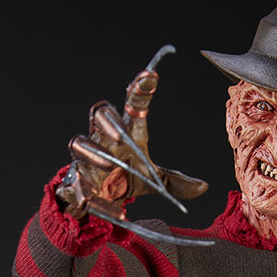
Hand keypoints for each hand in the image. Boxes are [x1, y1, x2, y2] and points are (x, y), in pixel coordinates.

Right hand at [56, 49, 206, 220]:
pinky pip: (73, 181)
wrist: (98, 201)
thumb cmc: (126, 179)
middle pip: (100, 113)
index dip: (141, 90)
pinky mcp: (73, 180)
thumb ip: (176, 183)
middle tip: (122, 134)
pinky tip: (89, 200)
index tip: (151, 75)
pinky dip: (83, 192)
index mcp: (127, 133)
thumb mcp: (153, 182)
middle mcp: (103, 139)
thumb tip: (203, 187)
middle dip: (108, 119)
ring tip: (111, 167)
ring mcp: (86, 158)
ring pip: (79, 143)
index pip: (134, 105)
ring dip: (94, 154)